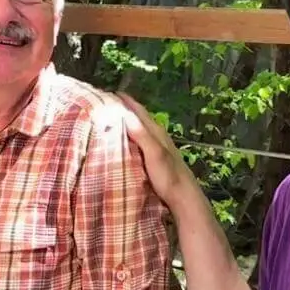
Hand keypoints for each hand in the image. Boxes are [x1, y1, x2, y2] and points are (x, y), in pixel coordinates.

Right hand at [115, 92, 199, 207]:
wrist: (183, 197)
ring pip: (140, 128)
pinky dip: (131, 136)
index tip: (107, 93)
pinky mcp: (157, 157)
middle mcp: (158, 135)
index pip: (138, 110)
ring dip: (127, 122)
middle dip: (124, 108)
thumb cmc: (168, 176)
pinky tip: (125, 141)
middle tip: (105, 103)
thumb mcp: (154, 154)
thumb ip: (142, 134)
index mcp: (156, 132)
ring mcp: (158, 146)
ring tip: (112, 119)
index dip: (125, 100)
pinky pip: (140, 140)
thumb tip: (124, 114)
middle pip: (139, 117)